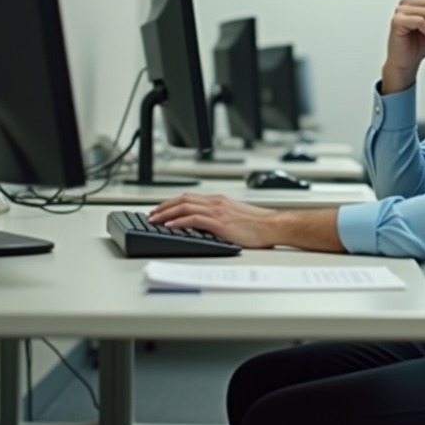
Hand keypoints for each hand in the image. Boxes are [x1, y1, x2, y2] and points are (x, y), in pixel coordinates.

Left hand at [148, 194, 279, 247]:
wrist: (272, 226)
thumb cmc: (258, 224)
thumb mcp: (234, 216)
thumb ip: (219, 217)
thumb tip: (205, 224)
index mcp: (219, 200)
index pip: (189, 198)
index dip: (171, 203)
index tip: (161, 210)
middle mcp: (216, 202)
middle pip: (183, 199)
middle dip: (164, 206)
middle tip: (152, 214)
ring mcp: (217, 211)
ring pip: (184, 207)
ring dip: (166, 213)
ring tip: (155, 220)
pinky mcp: (219, 222)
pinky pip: (193, 219)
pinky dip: (179, 221)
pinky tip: (170, 225)